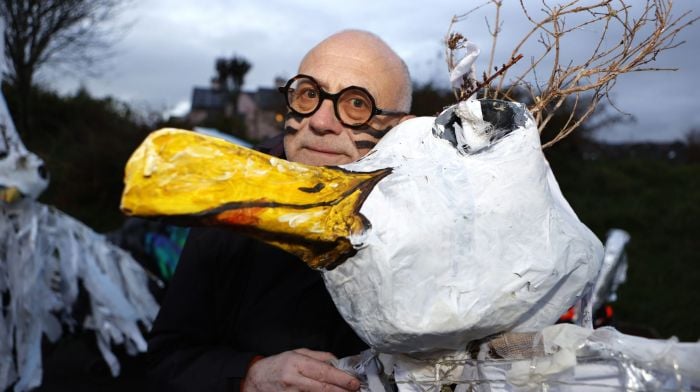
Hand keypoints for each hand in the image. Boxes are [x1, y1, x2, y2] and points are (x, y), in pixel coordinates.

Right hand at [242, 348, 360, 391]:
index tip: (354, 382)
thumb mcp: (296, 353)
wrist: (254, 380)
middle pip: (323, 388)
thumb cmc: (277, 365)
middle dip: (342, 390)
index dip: (341, 378)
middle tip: (355, 389)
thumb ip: (319, 357)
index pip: (324, 372)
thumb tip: (338, 362)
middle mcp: (293, 380)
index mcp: (296, 363)